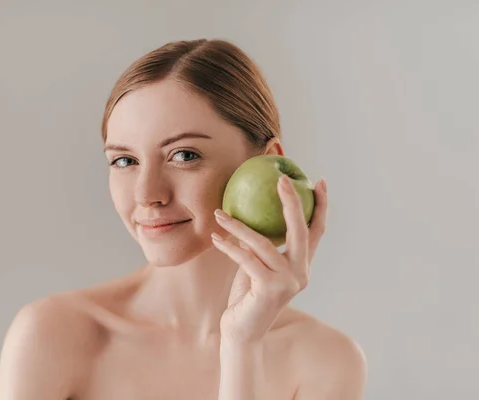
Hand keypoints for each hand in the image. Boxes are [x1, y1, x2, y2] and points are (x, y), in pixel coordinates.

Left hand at [212, 175, 327, 343]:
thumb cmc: (248, 296)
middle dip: (293, 202)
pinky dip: (228, 247)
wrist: (242, 332)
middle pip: (301, 231)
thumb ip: (261, 247)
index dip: (321, 206)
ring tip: (219, 213)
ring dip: (238, 225)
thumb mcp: (257, 267)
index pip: (317, 232)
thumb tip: (249, 211)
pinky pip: (246, 259)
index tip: (319, 182)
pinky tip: (215, 237)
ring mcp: (288, 283)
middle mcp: (301, 273)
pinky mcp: (269, 290)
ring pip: (264, 244)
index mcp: (302, 266)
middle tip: (281, 179)